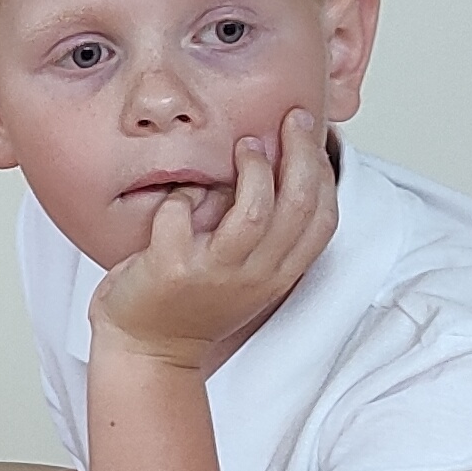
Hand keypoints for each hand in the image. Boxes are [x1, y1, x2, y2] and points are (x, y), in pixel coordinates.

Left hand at [90, 111, 335, 378]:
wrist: (147, 350)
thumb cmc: (191, 304)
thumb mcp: (245, 274)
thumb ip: (264, 235)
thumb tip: (275, 171)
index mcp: (277, 275)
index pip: (323, 220)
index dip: (324, 172)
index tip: (312, 135)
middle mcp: (255, 276)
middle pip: (298, 206)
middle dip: (301, 152)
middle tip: (291, 120)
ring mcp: (215, 273)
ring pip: (253, 211)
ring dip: (252, 169)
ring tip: (244, 146)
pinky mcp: (172, 268)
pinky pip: (182, 214)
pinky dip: (183, 194)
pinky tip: (181, 193)